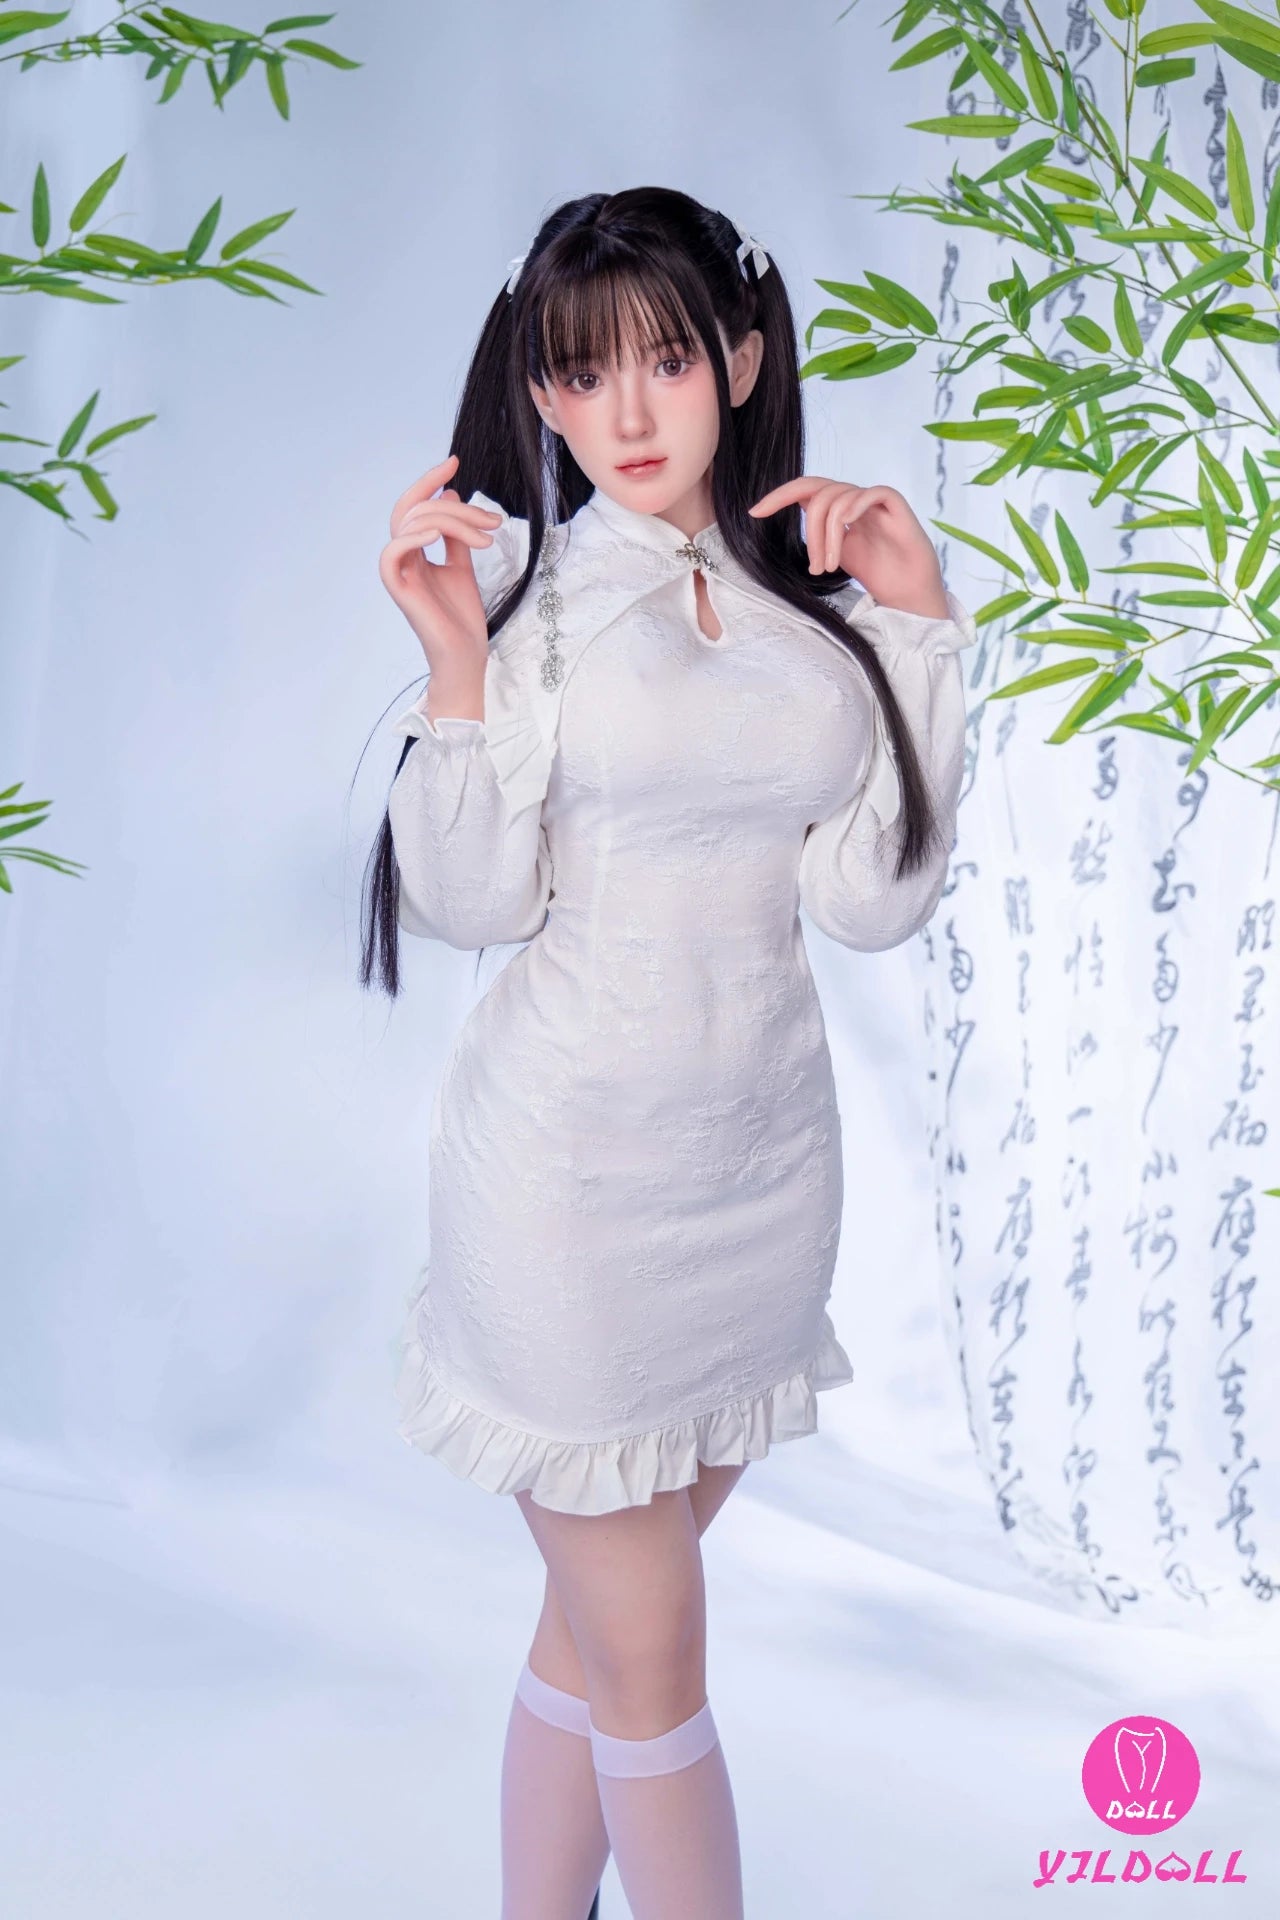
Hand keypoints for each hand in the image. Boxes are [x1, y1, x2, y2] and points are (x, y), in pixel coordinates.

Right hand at [378, 452, 504, 671]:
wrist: (466, 656)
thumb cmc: (463, 618)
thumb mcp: (463, 565)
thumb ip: (455, 535)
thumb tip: (450, 496)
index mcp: (416, 552)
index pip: (415, 506)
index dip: (430, 482)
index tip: (454, 462)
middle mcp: (404, 559)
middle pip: (415, 510)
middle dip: (452, 503)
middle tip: (491, 517)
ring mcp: (400, 573)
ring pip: (412, 524)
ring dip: (453, 521)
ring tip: (487, 536)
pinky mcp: (399, 590)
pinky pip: (391, 553)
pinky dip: (412, 537)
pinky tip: (439, 535)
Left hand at [748, 474, 948, 618]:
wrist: (908, 591)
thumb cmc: (875, 573)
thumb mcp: (832, 554)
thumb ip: (813, 536)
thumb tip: (780, 526)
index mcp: (837, 508)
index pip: (804, 490)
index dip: (778, 496)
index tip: (754, 512)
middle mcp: (853, 498)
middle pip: (817, 492)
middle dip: (808, 530)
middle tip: (813, 566)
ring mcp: (873, 498)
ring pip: (836, 499)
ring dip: (827, 537)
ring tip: (829, 568)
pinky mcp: (894, 502)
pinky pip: (868, 494)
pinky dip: (851, 513)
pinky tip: (846, 540)